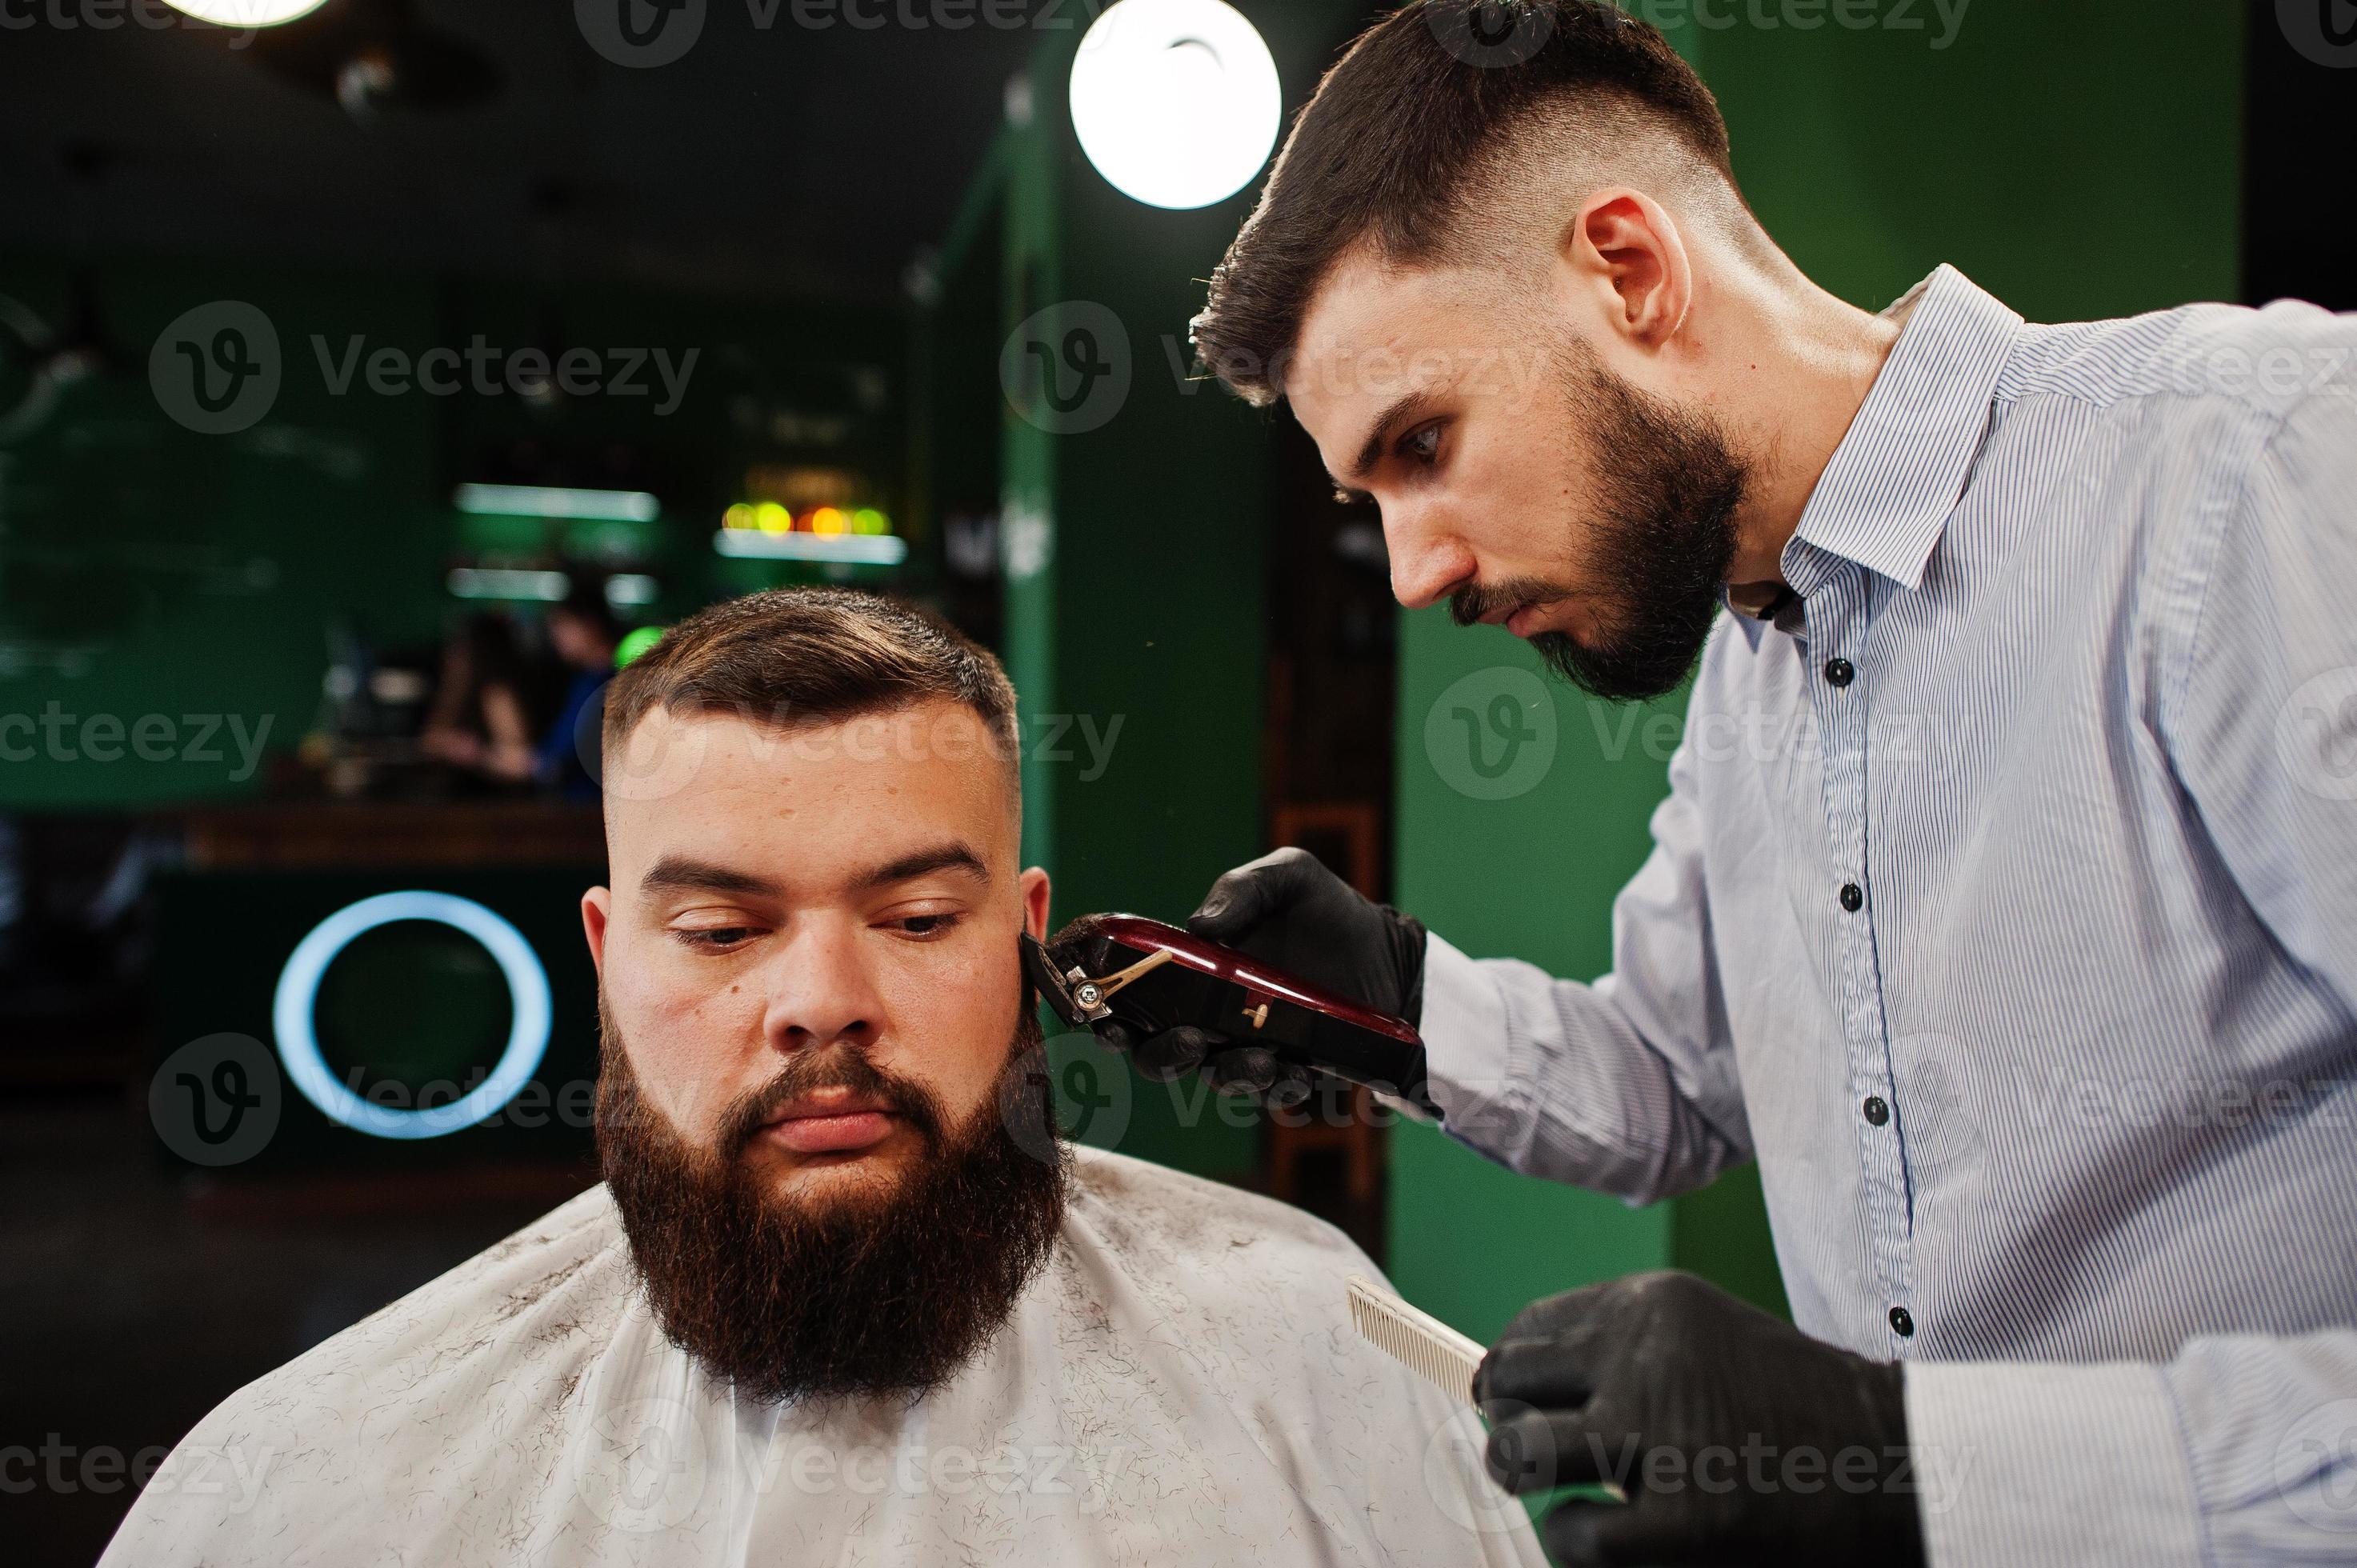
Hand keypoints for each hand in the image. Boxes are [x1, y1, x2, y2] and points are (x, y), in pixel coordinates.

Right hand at [1128, 847, 1426, 1105]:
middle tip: (1187, 1041)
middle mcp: (1210, 1017)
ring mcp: (1248, 1048)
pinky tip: (1292, 1069)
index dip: (1109, 1014)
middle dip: (1159, 1057)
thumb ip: (1243, 888)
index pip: (1133, 1000)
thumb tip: (1198, 926)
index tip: (1106, 1019)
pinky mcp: (1291, 1071)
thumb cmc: (1327, 911)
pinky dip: (1276, 1088)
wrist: (1390, 952)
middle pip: (1158, 1053)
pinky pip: (1272, 1095)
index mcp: (1193, 972)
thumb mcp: (1288, 877)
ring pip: (1214, 1079)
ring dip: (1227, 1075)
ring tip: (1259, 1058)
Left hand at [1476, 1272, 1923, 1567]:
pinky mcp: (1680, 1522)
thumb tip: (1524, 1382)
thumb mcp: (1711, 1342)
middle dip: (1508, 1420)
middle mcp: (1646, 1355)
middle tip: (1525, 1451)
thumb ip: (1629, 1350)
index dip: (1514, 1372)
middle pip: (1511, 1381)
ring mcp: (1660, 1436)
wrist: (1902, 1467)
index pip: (1533, 1329)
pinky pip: (1572, 1533)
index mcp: (1655, 1305)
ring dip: (1525, 1476)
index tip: (1515, 1398)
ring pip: (1522, 1451)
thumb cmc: (1804, 1410)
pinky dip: (1571, 1540)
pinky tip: (1599, 1537)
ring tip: (1551, 1492)